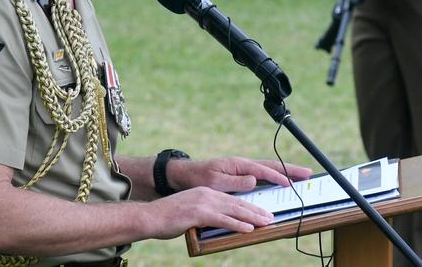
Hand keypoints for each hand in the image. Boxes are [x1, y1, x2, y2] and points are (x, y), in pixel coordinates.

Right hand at [147, 186, 273, 237]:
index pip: (232, 199)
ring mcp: (203, 203)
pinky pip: (222, 219)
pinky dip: (237, 224)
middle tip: (270, 217)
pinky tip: (248, 228)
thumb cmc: (169, 218)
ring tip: (266, 222)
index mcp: (205, 193)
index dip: (248, 205)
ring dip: (252, 217)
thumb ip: (206, 215)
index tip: (261, 211)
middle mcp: (207, 194)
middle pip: (236, 203)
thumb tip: (218, 223)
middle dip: (255, 210)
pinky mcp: (199, 213)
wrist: (151, 216)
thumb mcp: (191, 212)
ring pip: (233, 210)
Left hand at [167, 156, 311, 193]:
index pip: (263, 170)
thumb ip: (235, 181)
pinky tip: (283, 180)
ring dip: (286, 172)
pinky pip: (262, 174)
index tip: (292, 182)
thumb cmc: (199, 178)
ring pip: (268, 169)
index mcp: (237, 164)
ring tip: (302, 175)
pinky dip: (275, 176)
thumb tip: (254, 179)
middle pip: (270, 165)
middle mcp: (242, 164)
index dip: (279, 176)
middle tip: (308, 173)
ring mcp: (242, 168)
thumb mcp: (215, 181)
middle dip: (290, 169)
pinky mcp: (241, 174)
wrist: (186, 174)